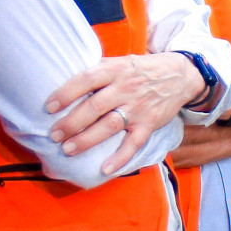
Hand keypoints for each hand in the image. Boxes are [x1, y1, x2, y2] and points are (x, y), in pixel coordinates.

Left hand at [44, 53, 205, 171]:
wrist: (180, 75)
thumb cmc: (141, 69)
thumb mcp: (121, 61)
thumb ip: (99, 71)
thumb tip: (66, 81)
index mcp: (115, 70)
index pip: (87, 80)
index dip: (67, 93)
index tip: (49, 106)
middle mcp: (126, 88)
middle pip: (95, 106)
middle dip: (72, 122)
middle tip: (54, 135)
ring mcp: (139, 108)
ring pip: (110, 126)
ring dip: (87, 139)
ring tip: (68, 150)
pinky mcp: (150, 123)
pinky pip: (134, 143)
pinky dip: (120, 157)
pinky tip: (105, 168)